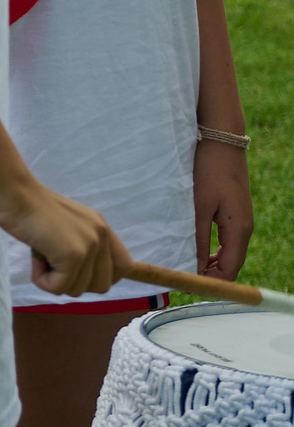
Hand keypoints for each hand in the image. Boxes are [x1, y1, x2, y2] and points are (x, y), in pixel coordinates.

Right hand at [0, 179, 123, 297]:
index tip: (77, 271)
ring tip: (41, 255)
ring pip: (79, 289)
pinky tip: (35, 258)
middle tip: (54, 264)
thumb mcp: (66, 224)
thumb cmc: (28, 206)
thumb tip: (82, 272)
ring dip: (55, 280)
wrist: (13, 192)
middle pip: (102, 285)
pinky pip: (59, 287)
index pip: (123, 266)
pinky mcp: (72, 254)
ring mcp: (89, 245)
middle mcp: (101, 235)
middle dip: (75, 283)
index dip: (100, 276)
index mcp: (102, 227)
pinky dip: (42, 280)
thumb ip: (81, 242)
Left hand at [194, 137, 253, 279]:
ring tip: (184, 263)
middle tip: (181, 276)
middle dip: (209, 274)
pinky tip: (192, 246)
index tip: (187, 286)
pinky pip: (225, 239)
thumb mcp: (198, 206)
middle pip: (230, 264)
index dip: (211, 283)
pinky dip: (211, 248)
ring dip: (209, 261)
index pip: (230, 270)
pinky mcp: (233, 211)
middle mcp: (244, 228)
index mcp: (239, 230)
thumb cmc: (208, 170)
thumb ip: (197, 238)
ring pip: (227, 252)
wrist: (221, 140)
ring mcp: (240, 220)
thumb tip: (194, 266)